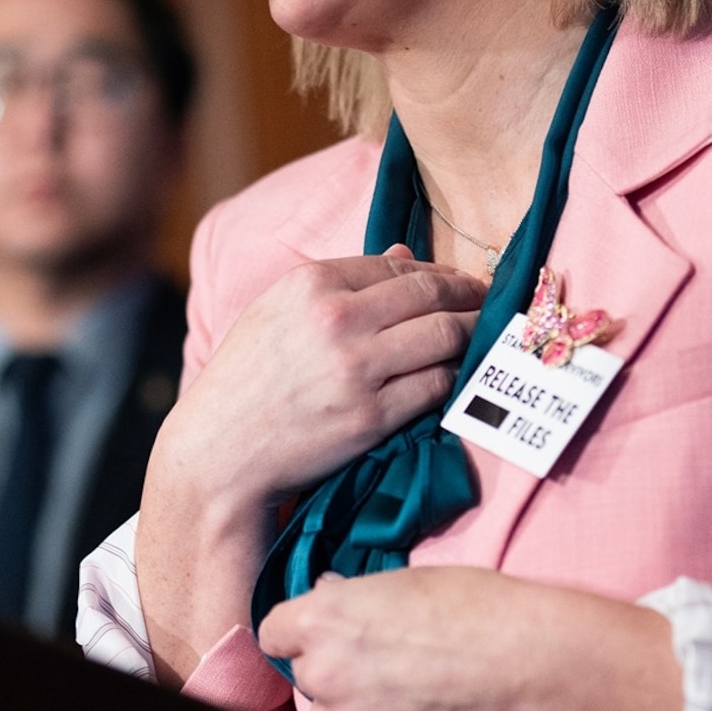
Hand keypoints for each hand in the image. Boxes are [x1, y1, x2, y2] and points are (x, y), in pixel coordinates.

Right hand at [138, 251, 481, 675]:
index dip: (440, 273)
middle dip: (471, 297)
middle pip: (431, 296)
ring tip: (484, 337)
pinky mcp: (373, 416)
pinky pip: (437, 386)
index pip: (399, 265)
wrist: (219, 454)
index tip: (460, 283)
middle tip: (491, 304)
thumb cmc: (245, 381)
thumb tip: (404, 256)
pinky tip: (458, 376)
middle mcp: (336, 319)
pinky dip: (454, 378)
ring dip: (472, 336)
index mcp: (310, 284)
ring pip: (445, 337)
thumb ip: (339, 282)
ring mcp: (357, 368)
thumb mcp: (275, 313)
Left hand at [259, 567, 680, 710]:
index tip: (326, 640)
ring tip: (396, 707)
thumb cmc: (474, 610)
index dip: (301, 635)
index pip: (273, 633)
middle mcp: (321, 674)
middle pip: (302, 681)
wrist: (524, 663)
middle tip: (381, 672)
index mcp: (320, 620)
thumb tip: (325, 595)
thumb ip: (351, 598)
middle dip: (332, 677)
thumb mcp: (402, 583)